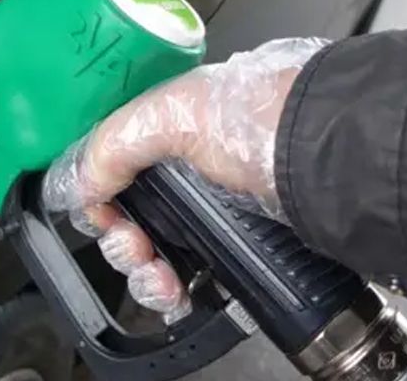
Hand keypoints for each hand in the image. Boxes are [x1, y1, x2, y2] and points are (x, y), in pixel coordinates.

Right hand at [41, 38, 326, 322]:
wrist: (329, 155)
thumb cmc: (263, 117)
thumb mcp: (172, 114)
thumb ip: (113, 144)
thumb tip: (77, 185)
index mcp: (162, 130)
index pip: (107, 169)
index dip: (97, 197)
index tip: (102, 214)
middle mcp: (181, 170)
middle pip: (125, 218)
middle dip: (121, 242)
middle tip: (135, 247)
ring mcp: (206, 210)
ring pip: (151, 253)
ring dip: (142, 274)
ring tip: (159, 279)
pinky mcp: (232, 245)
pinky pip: (186, 276)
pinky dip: (171, 291)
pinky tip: (176, 292)